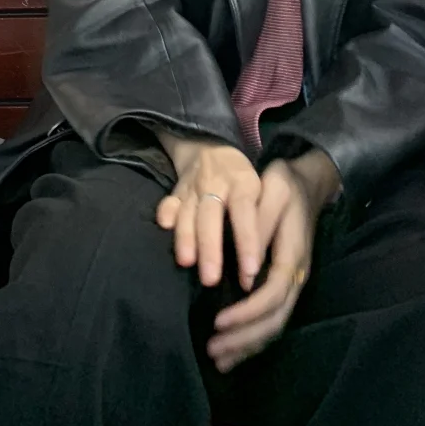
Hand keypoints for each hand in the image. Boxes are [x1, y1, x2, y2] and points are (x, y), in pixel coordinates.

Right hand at [155, 132, 261, 288]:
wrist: (212, 146)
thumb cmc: (242, 180)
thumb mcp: (259, 190)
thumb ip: (259, 221)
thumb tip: (256, 268)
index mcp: (242, 183)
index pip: (245, 211)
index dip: (247, 240)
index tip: (250, 270)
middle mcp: (216, 183)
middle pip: (211, 216)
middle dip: (210, 247)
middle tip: (211, 279)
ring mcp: (193, 186)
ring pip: (187, 212)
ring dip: (186, 237)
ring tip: (186, 263)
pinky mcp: (176, 190)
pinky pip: (168, 202)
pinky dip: (165, 215)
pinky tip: (164, 229)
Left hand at [206, 148, 340, 373]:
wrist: (308, 184)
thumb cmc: (286, 185)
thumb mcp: (273, 189)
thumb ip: (259, 224)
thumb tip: (246, 268)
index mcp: (293, 254)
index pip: (273, 293)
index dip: (248, 312)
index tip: (219, 321)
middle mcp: (297, 275)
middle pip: (276, 319)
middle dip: (244, 338)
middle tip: (212, 349)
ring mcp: (294, 283)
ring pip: (276, 325)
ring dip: (248, 345)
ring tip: (218, 358)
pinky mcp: (285, 285)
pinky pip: (273, 320)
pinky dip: (253, 339)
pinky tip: (232, 350)